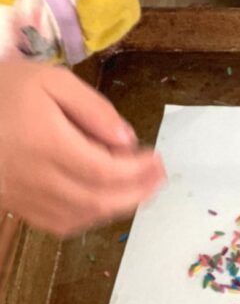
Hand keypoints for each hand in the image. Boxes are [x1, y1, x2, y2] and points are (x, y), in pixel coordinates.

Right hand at [0, 62, 165, 237]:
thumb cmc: (4, 88)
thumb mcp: (50, 80)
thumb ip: (92, 108)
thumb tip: (126, 139)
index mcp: (46, 143)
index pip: (105, 169)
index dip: (138, 171)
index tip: (158, 160)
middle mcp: (35, 177)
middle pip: (97, 199)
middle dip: (136, 193)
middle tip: (160, 179)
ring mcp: (22, 196)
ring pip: (79, 216)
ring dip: (116, 208)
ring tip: (141, 190)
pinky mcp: (13, 205)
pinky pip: (56, 223)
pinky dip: (87, 217)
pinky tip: (102, 202)